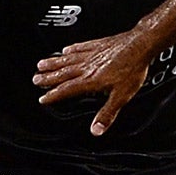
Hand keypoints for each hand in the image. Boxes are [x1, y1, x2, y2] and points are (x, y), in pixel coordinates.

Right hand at [32, 32, 154, 135]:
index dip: (54, 95)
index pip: (67, 89)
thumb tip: (96, 130)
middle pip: (62, 73)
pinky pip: (80, 47)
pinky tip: (65, 50)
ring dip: (53, 63)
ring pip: (67, 60)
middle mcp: (87, 66)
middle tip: (35, 79)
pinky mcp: (98, 44)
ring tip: (41, 64)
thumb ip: (107, 113)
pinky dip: (71, 49)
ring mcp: (91, 54)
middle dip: (47, 78)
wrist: (140, 45)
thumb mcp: (122, 96)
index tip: (43, 99)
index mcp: (91, 80)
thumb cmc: (132, 69)